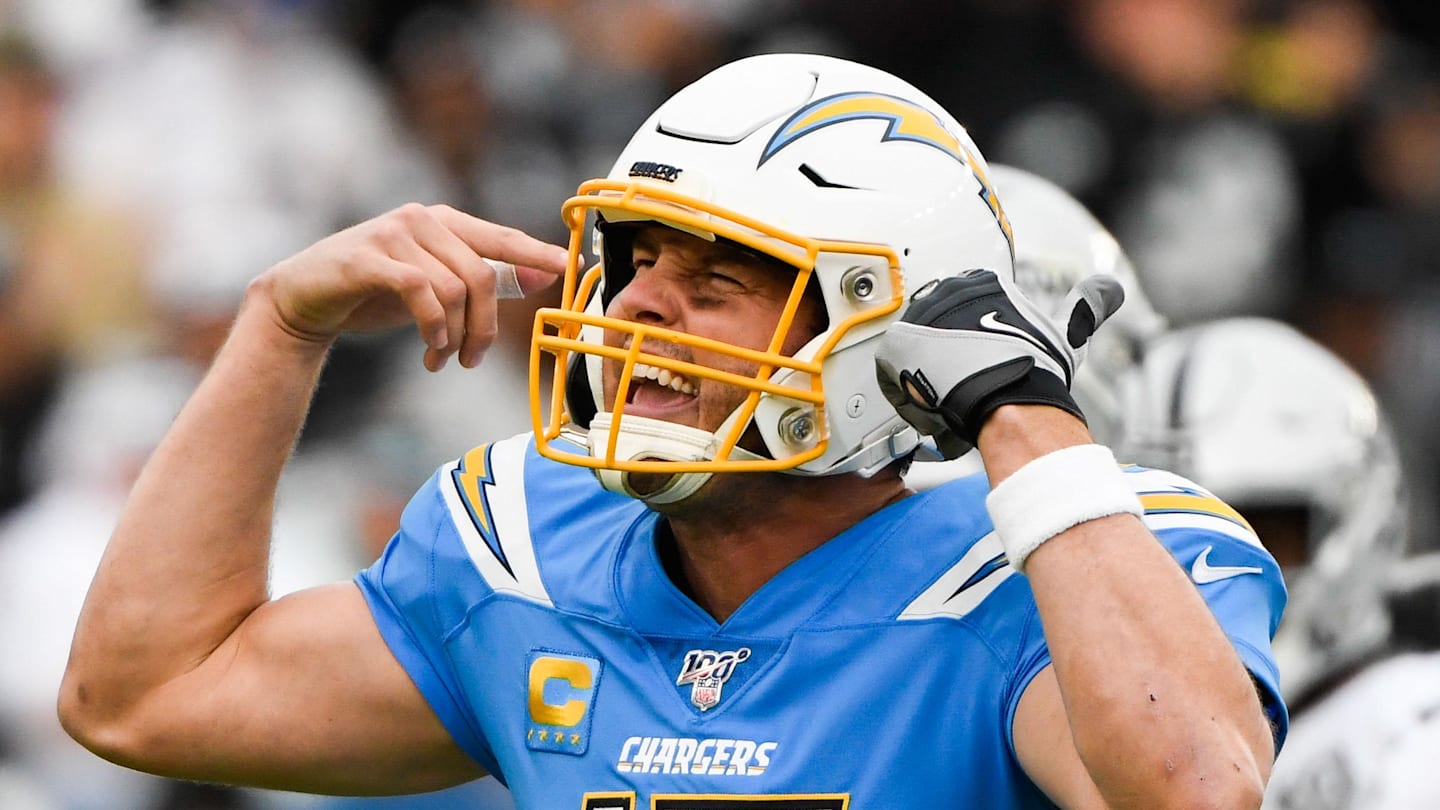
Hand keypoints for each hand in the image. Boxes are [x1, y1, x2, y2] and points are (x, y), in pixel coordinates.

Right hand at [255, 203, 567, 369]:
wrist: (305, 300)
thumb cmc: (374, 293)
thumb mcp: (435, 288)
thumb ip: (483, 279)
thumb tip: (538, 278)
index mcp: (444, 222)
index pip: (502, 237)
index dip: (536, 253)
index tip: (571, 268)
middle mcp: (422, 219)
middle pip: (481, 275)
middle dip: (484, 327)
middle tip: (472, 361)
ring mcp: (393, 234)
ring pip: (452, 289)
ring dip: (454, 337)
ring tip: (441, 358)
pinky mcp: (367, 257)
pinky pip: (420, 291)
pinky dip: (433, 327)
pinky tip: (429, 348)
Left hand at [874, 269, 1122, 458]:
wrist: (1009, 400)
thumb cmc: (1037, 371)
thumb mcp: (1067, 331)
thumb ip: (1087, 306)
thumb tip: (1112, 286)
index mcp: (982, 281)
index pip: (966, 313)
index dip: (973, 347)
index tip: (983, 365)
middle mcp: (946, 290)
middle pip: (938, 333)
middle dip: (949, 361)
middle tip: (967, 386)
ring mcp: (918, 317)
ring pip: (916, 355)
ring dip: (930, 378)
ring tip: (953, 397)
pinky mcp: (896, 347)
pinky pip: (894, 374)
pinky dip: (911, 395)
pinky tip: (935, 405)